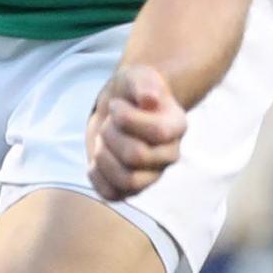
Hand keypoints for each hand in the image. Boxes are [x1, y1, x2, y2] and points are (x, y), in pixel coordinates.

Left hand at [89, 64, 188, 199]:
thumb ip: (144, 84)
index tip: (117, 105)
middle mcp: (170, 155)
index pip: (157, 132)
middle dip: (111, 135)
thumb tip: (149, 100)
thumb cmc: (131, 92)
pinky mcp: (130, 189)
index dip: (127, 118)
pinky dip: (97, 177)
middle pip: (136, 156)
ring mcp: (151, 175)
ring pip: (126, 181)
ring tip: (103, 141)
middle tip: (108, 123)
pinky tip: (96, 160)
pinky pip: (112, 195)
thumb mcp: (136, 77)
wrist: (118, 109)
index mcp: (177, 126)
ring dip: (104, 156)